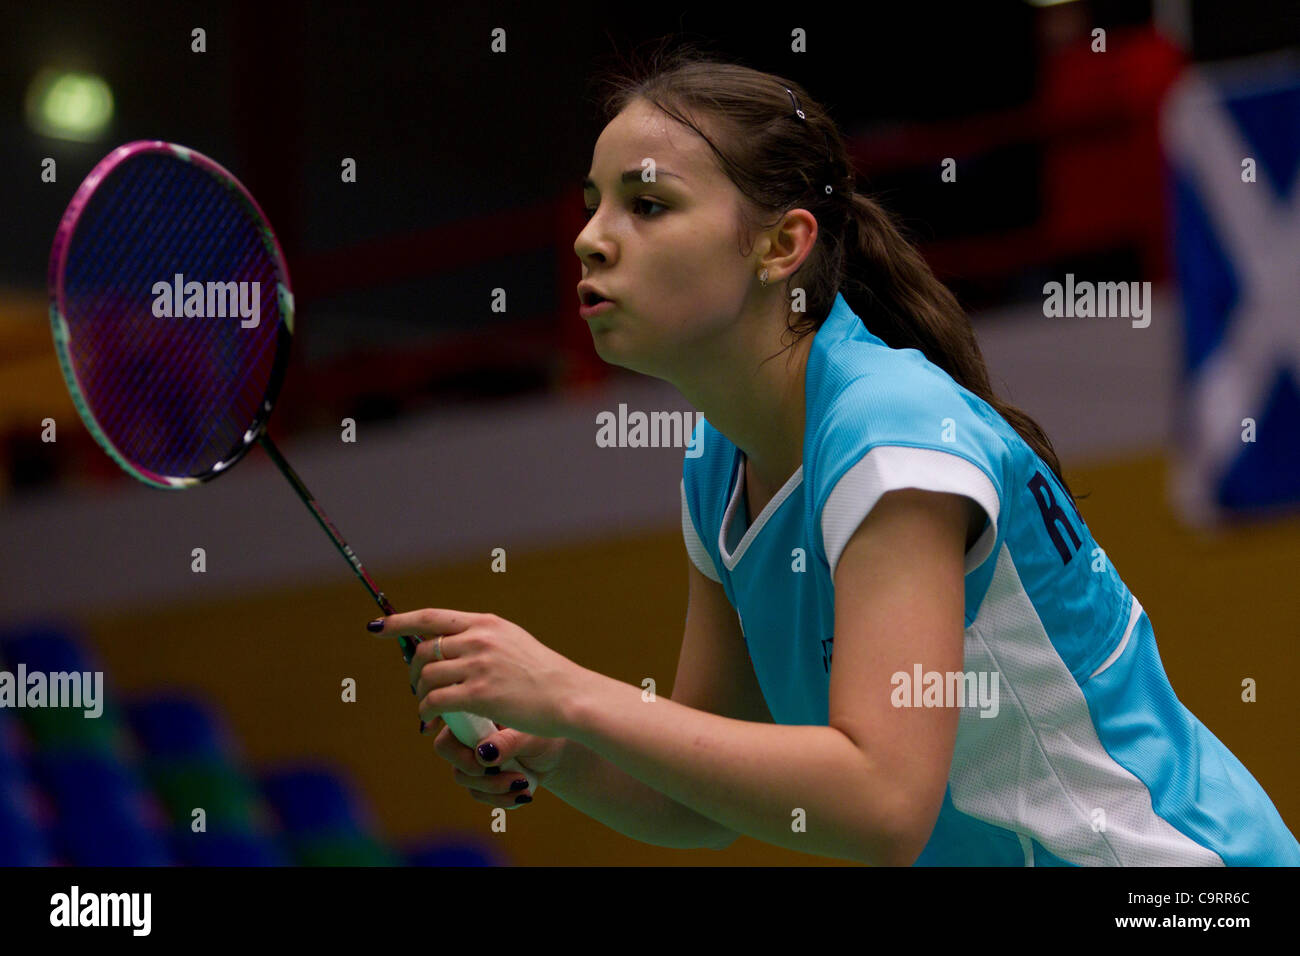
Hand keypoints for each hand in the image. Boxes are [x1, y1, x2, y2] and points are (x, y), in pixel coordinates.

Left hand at [372, 608, 586, 739]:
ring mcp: (479, 666)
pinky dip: (427, 711)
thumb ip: (483, 640)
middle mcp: (479, 639)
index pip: (432, 618)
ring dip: (420, 693)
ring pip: (427, 676)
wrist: (569, 696)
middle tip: (417, 687)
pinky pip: (436, 701)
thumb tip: (451, 644)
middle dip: (413, 670)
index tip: (377, 628)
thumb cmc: (544, 675)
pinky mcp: (480, 694)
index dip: (400, 622)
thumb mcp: (514, 643)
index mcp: (486, 624)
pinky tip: (430, 719)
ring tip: (426, 707)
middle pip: (425, 650)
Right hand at [425, 718, 568, 808]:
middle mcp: (468, 732)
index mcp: (477, 710)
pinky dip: (501, 798)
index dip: (441, 725)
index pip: (448, 714)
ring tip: (522, 782)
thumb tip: (482, 753)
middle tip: (493, 769)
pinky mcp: (479, 779)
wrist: (555, 756)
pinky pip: (478, 793)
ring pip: (463, 776)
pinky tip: (524, 794)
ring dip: (493, 785)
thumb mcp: (531, 737)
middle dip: (470, 764)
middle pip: (445, 748)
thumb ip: (508, 742)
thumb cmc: (543, 735)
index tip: (469, 749)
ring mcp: (470, 757)